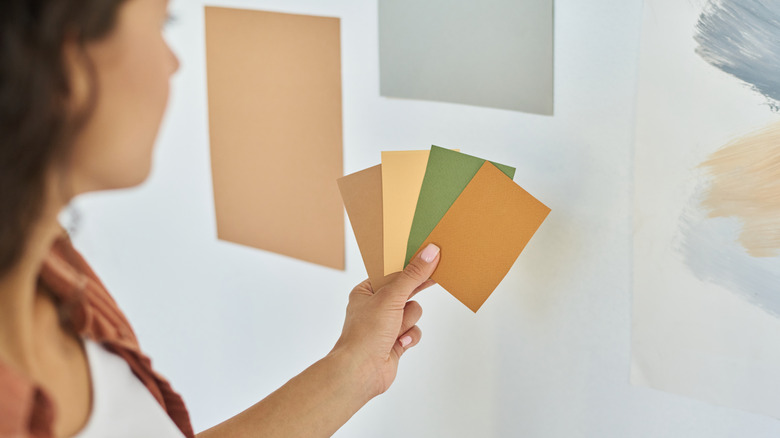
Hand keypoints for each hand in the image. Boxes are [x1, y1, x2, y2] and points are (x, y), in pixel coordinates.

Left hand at [330, 243, 440, 399]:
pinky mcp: (395, 342)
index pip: (393, 273)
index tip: (429, 256)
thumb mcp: (391, 297)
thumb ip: (413, 275)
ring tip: (395, 330)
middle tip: (437, 274)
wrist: (360, 371)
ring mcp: (385, 325)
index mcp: (366, 292)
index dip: (411, 266)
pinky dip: (409, 337)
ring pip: (413, 313)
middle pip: (406, 292)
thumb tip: (430, 253)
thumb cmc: (365, 333)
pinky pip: (414, 331)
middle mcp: (375, 307)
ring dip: (408, 321)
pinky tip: (397, 345)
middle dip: (413, 294)